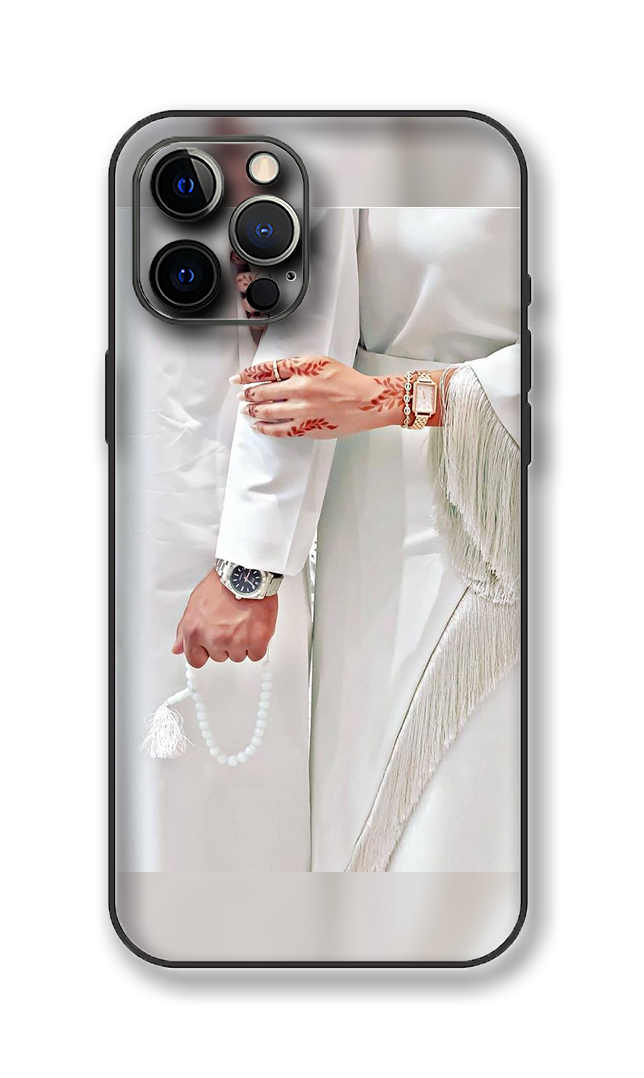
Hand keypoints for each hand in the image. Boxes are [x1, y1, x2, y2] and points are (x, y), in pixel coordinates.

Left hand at [172, 569, 277, 665]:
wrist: (246, 574)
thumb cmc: (222, 584)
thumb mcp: (194, 604)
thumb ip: (184, 630)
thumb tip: (179, 648)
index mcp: (194, 632)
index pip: (195, 660)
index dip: (204, 652)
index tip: (210, 647)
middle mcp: (213, 639)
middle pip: (219, 657)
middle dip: (225, 643)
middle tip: (230, 623)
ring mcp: (235, 642)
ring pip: (238, 656)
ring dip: (242, 643)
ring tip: (243, 621)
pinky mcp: (256, 641)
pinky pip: (256, 654)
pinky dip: (258, 644)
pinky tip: (254, 627)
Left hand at [231, 356, 451, 437]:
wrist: (367, 402)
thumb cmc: (348, 382)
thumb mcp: (321, 362)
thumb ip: (297, 365)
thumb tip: (275, 371)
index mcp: (302, 368)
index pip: (266, 370)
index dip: (247, 374)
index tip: (238, 377)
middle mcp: (299, 388)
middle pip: (262, 391)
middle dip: (247, 394)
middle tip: (241, 396)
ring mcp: (301, 409)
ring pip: (266, 411)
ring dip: (252, 410)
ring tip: (246, 410)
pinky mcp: (305, 427)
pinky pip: (278, 429)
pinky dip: (264, 428)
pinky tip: (258, 426)